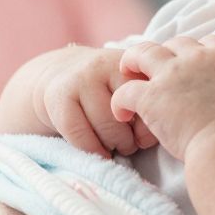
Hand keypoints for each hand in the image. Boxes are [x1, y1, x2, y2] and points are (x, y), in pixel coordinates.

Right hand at [37, 47, 156, 157]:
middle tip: (128, 145)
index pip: (148, 98)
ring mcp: (80, 78)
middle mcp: (104, 65)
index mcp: (129, 62)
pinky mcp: (58, 96)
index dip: (149, 124)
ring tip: (113, 147)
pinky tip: (97, 152)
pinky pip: (79, 133)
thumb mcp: (126, 85)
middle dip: (131, 138)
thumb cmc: (103, 90)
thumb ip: (145, 101)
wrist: (57, 72)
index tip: (143, 135)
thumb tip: (157, 132)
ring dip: (113, 145)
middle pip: (127, 113)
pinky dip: (92, 150)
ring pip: (106, 126)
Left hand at [110, 35, 214, 159]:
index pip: (208, 42)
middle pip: (175, 43)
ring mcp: (172, 75)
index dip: (197, 51)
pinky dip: (120, 100)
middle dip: (166, 53)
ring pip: (142, 53)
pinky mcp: (152, 97)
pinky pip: (126, 90)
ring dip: (132, 60)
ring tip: (126, 71)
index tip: (192, 63)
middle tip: (159, 67)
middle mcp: (197, 58)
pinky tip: (121, 112)